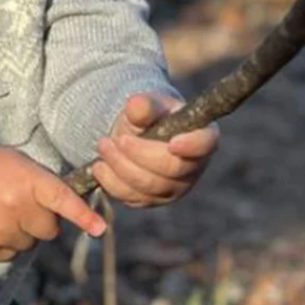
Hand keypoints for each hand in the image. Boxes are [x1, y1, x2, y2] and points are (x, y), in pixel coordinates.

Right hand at [0, 146, 106, 261]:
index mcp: (29, 180)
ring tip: (1, 211)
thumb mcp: (20, 165)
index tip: (100, 229)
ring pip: (30, 244)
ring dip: (22, 233)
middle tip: (21, 204)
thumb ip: (45, 185)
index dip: (83, 215)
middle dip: (41, 221)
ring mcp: (2, 226)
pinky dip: (5, 244)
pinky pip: (11, 255)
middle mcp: (17, 203)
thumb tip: (72, 211)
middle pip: (50, 230)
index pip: (62, 199)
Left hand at [92, 93, 218, 207]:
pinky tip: (100, 165)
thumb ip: (144, 106)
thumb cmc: (149, 115)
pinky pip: (131, 198)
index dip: (192, 146)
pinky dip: (111, 182)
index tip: (173, 143)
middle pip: (171, 169)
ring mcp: (174, 188)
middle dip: (140, 154)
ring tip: (103, 145)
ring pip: (148, 186)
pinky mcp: (151, 200)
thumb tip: (136, 104)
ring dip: (120, 166)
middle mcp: (193, 167)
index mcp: (201, 137)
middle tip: (117, 139)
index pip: (204, 144)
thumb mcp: (147, 104)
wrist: (134, 132)